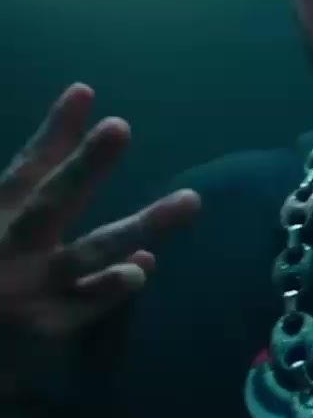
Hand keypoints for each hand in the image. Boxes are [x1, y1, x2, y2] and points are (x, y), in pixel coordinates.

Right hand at [1, 84, 200, 342]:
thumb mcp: (0, 229)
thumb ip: (32, 203)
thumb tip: (74, 167)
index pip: (28, 169)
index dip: (56, 132)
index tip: (85, 91)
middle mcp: (11, 248)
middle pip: (52, 200)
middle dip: (85, 165)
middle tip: (120, 126)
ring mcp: (29, 287)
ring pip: (89, 252)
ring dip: (140, 227)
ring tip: (189, 201)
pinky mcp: (45, 327)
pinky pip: (86, 306)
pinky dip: (110, 288)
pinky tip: (140, 270)